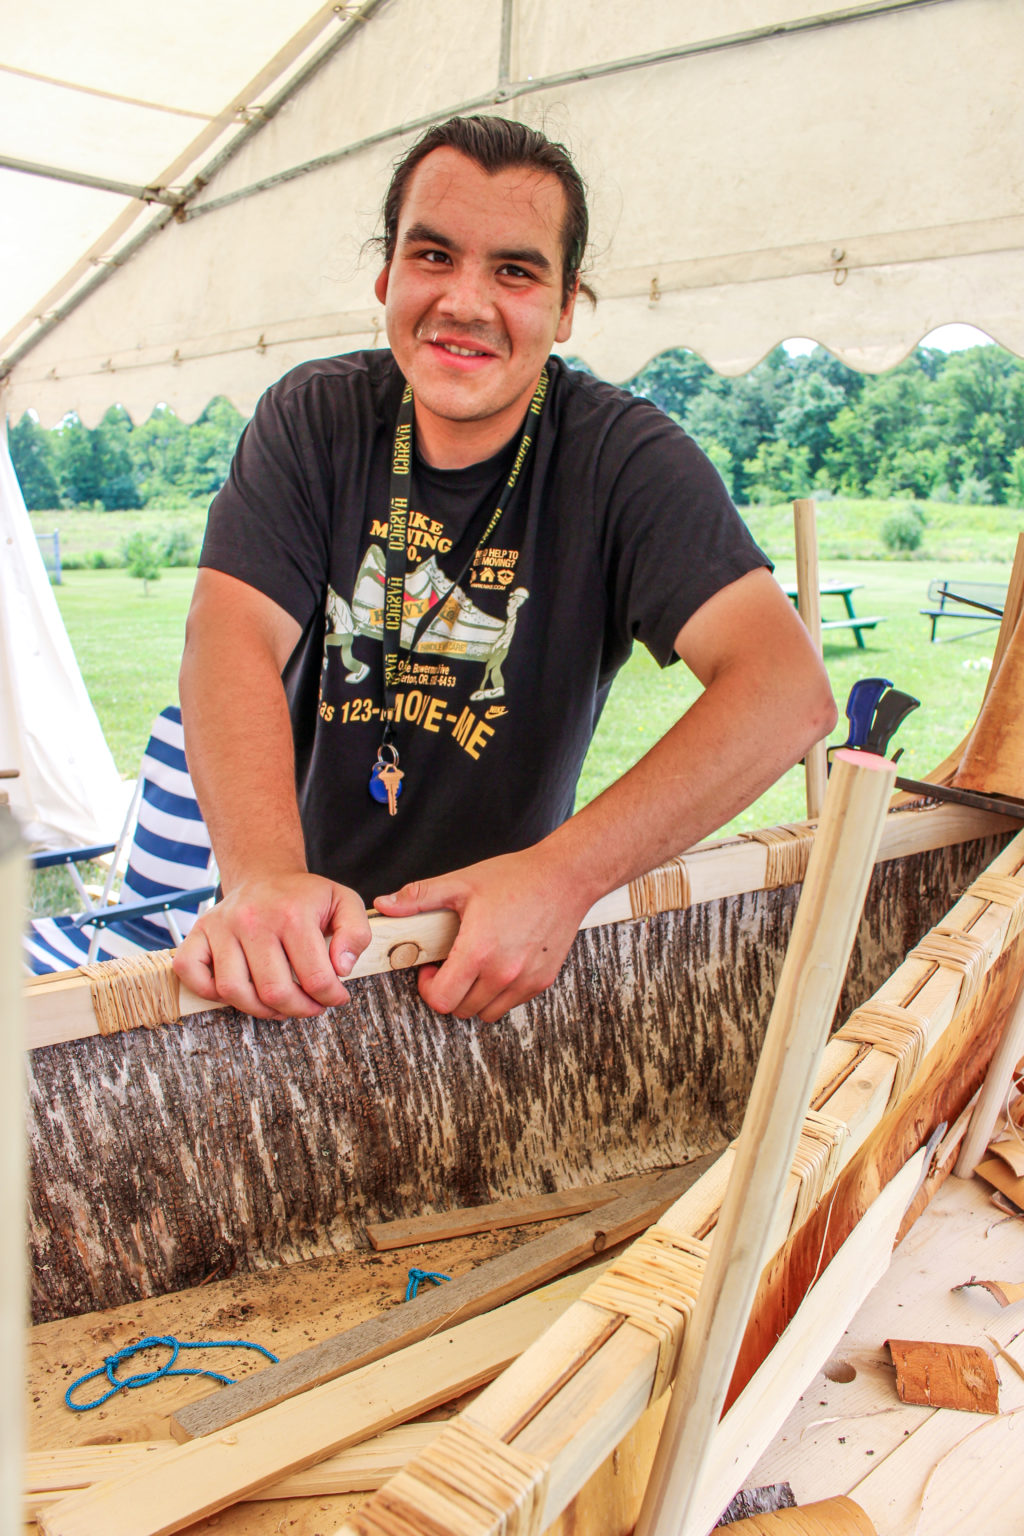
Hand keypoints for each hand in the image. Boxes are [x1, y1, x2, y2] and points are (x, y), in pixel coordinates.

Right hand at [173, 873, 371, 1019]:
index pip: (315, 977)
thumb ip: (356, 934)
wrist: (264, 873)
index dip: (331, 997)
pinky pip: (192, 974)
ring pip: (233, 991)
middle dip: (299, 1009)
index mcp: (292, 913)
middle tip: (311, 1006)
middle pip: (273, 991)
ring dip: (261, 1010)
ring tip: (281, 1005)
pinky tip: (241, 991)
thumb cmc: (305, 896)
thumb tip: (340, 968)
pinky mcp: (198, 933)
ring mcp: (221, 926)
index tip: (337, 997)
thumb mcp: (344, 902)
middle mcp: (252, 919)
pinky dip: (210, 993)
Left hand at [374, 848, 588, 1022]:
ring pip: (486, 1012)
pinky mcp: (542, 981)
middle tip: (451, 966)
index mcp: (478, 951)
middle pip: (461, 1010)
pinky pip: (511, 1004)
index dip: (429, 988)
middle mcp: (503, 972)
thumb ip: (419, 897)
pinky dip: (499, 993)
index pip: (442, 1000)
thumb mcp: (462, 883)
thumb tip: (383, 904)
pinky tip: (498, 966)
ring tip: (474, 968)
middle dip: (449, 992)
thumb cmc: (516, 877)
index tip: (431, 970)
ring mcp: (525, 980)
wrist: (566, 877)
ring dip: (473, 997)